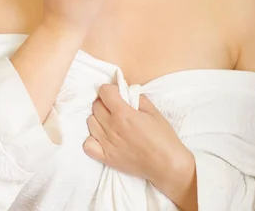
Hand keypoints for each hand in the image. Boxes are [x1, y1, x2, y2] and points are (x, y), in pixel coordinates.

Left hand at [83, 84, 196, 203]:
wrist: (167, 165)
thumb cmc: (163, 137)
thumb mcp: (153, 111)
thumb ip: (137, 98)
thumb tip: (126, 92)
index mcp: (123, 113)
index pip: (104, 91)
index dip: (111, 89)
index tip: (117, 94)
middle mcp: (112, 127)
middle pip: (96, 105)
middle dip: (105, 102)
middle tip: (115, 107)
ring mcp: (107, 144)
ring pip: (90, 122)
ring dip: (99, 118)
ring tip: (110, 122)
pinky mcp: (106, 158)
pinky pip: (88, 145)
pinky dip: (92, 139)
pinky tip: (103, 137)